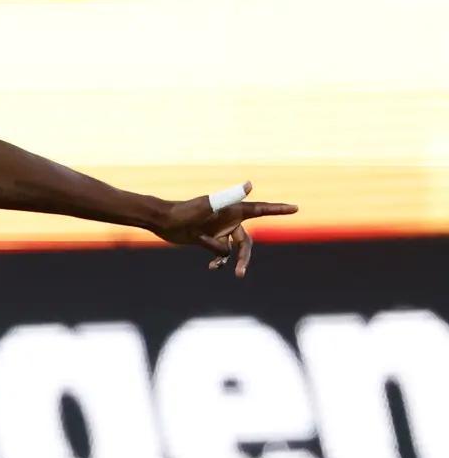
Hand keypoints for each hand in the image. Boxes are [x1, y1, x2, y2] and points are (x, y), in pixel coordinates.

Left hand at [152, 181, 298, 277]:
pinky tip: (213, 267)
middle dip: (245, 257)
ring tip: (231, 273)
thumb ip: (230, 197)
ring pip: (234, 250)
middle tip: (240, 272)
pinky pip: (221, 254)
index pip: (260, 209)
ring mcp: (219, 231)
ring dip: (232, 261)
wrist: (163, 221)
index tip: (295, 208)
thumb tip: (250, 184)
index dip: (278, 209)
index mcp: (232, 210)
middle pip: (246, 241)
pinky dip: (219, 261)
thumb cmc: (186, 211)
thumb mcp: (209, 206)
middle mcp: (228, 220)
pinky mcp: (208, 240)